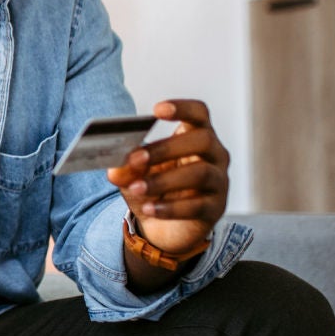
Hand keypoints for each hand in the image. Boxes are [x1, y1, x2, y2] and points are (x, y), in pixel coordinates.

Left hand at [105, 99, 229, 254]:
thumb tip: (115, 169)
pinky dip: (170, 208)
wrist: (163, 227)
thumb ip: (127, 168)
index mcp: (195, 136)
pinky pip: (198, 206)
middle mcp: (214, 155)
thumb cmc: (154, 189)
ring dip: (164, 180)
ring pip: (201, 173)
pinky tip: (149, 208)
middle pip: (202, 140)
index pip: (198, 113)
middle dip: (166, 148)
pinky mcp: (216, 208)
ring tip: (137, 188)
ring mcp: (219, 182)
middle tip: (136, 158)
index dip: (182, 108)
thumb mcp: (135, 175)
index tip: (157, 110)